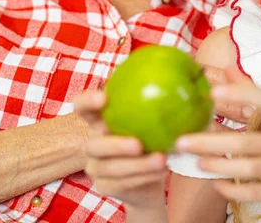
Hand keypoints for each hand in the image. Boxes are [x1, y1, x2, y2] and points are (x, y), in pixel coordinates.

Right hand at [73, 90, 168, 208]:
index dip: (87, 102)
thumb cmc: (152, 139)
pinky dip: (143, 177)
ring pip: (111, 168)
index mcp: (100, 121)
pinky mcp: (104, 186)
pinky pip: (121, 184)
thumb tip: (178, 73)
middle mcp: (93, 143)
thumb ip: (154, 101)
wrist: (151, 177)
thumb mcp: (153, 119)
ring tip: (161, 160)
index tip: (104, 98)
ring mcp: (96, 167)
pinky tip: (162, 170)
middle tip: (138, 144)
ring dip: (138, 165)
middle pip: (94, 144)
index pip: (82, 107)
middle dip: (115, 145)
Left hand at [175, 67, 260, 212]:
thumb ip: (255, 94)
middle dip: (210, 142)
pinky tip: (216, 183)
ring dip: (218, 166)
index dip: (240, 94)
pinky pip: (258, 192)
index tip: (212, 92)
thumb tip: (226, 69)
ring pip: (250, 169)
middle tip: (181, 141)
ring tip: (195, 161)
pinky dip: (234, 190)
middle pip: (246, 143)